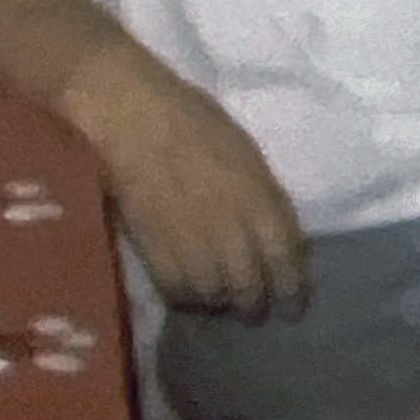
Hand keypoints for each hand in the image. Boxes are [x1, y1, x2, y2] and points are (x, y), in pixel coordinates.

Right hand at [60, 43, 309, 318]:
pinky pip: (177, 290)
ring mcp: (191, 240)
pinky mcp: (152, 246)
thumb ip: (263, 196)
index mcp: (260, 199)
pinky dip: (185, 296)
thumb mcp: (244, 152)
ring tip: (215, 298)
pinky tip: (184, 289)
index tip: (291, 306)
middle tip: (250, 309)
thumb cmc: (188, 117)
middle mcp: (232, 228)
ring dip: (219, 302)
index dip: (293, 291)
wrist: (126, 111)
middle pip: (251, 288)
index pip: (287, 263)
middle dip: (254, 304)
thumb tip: (275, 235)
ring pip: (215, 295)